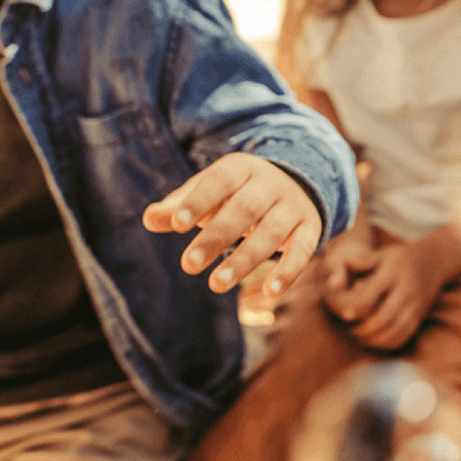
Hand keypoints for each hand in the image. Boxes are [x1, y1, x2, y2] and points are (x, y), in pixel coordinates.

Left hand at [143, 153, 324, 295]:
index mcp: (240, 168)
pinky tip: (269, 292)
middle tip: (187, 266)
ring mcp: (293, 206)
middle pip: (244, 209)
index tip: (177, 224)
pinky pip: (304, 250)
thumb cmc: (237, 193)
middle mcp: (270, 184)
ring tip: (216, 285)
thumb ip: (179, 206)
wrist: (297, 181)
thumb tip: (149, 219)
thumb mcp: (209, 192)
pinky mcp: (311, 228)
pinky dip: (289, 270)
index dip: (199, 201)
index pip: (218, 182)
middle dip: (216, 237)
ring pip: (272, 233)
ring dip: (245, 260)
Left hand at [325, 229, 460, 349]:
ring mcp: (415, 305)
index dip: (356, 307)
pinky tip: (376, 341)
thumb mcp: (382, 254)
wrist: (434, 260)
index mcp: (392, 274)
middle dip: (364, 329)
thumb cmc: (400, 258)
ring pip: (394, 330)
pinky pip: (405, 335)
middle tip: (350, 330)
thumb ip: (361, 261)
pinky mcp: (420, 315)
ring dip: (375, 339)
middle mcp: (405, 290)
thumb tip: (344, 266)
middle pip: (383, 317)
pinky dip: (388, 343)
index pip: (371, 295)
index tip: (344, 314)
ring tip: (360, 337)